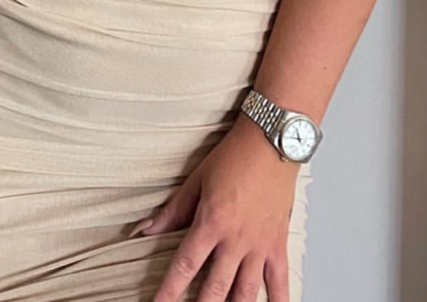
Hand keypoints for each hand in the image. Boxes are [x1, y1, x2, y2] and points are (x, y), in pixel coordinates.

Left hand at [132, 113, 301, 301]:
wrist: (271, 141)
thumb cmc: (235, 155)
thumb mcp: (197, 180)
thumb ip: (174, 210)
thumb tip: (147, 230)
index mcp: (212, 222)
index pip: (185, 266)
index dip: (169, 292)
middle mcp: (236, 240)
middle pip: (214, 289)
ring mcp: (259, 245)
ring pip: (245, 293)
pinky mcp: (278, 244)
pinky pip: (280, 282)